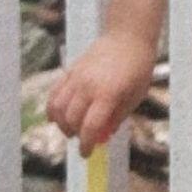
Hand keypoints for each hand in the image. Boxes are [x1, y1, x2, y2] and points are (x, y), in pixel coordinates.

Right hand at [46, 32, 157, 156]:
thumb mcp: (135, 96)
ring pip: (58, 108)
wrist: (127, 38)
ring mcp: (76, 78)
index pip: (90, 126)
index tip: (87, 154)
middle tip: (83, 140)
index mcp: (108, 94)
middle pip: (71, 119)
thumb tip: (103, 136)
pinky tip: (60, 116)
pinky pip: (55, 94)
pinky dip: (53, 109)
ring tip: (72, 129)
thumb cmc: (138, 68)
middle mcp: (88, 86)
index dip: (87, 144)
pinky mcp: (69, 71)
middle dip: (75, 135)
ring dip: (62, 124)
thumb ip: (117, 117)